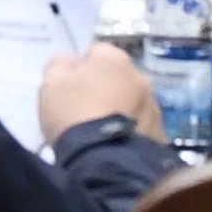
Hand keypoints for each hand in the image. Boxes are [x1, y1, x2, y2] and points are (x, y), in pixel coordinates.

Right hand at [36, 43, 163, 147]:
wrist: (103, 159)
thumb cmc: (73, 114)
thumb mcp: (51, 85)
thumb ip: (59, 66)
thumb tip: (69, 61)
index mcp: (114, 58)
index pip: (95, 52)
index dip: (80, 68)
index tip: (69, 87)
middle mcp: (140, 76)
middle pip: (116, 77)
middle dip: (103, 88)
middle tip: (84, 110)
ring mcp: (153, 105)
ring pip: (131, 101)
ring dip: (119, 110)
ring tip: (101, 132)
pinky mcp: (160, 132)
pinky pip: (140, 126)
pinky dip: (130, 131)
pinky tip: (114, 145)